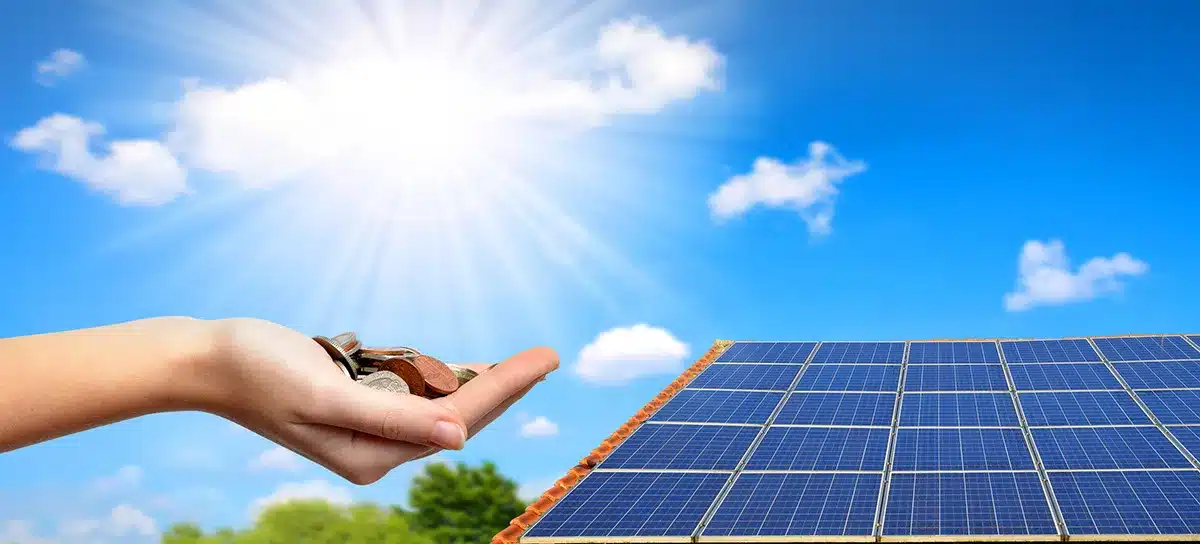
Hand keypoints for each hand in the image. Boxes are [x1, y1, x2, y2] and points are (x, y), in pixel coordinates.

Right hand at [197, 318, 557, 484]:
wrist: (209, 360)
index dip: (506, 387)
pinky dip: (445, 377)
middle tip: (549, 356)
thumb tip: (459, 434)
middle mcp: (377, 448)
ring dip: (481, 383)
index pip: (457, 419)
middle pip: (459, 416)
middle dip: (506, 386)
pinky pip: (417, 392)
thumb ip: (392, 416)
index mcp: (372, 456)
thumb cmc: (259, 372)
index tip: (545, 359)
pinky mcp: (361, 404)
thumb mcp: (326, 395)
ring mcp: (370, 427)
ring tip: (528, 364)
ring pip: (442, 404)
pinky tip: (471, 368)